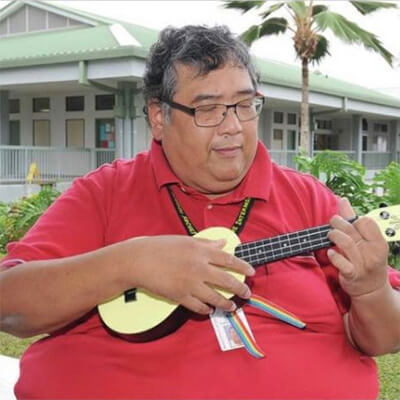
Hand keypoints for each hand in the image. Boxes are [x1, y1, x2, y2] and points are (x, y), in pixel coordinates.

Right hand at [127, 235, 254, 314]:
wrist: (139, 260)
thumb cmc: (160, 247)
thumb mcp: (185, 240)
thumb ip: (206, 243)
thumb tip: (222, 243)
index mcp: (200, 251)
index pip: (228, 259)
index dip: (242, 266)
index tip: (251, 271)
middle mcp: (198, 267)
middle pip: (226, 280)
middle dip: (240, 288)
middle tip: (247, 292)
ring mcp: (190, 283)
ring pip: (215, 297)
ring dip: (226, 303)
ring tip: (232, 306)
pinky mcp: (180, 296)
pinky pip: (198, 306)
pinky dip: (206, 309)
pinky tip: (209, 309)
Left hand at [327, 198, 388, 297]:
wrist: (371, 289)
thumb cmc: (366, 259)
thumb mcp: (365, 240)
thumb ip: (352, 219)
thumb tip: (342, 200)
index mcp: (378, 242)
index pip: (366, 221)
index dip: (354, 218)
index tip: (349, 222)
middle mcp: (372, 252)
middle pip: (352, 229)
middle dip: (338, 223)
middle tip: (333, 223)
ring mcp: (362, 264)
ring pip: (346, 243)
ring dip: (334, 235)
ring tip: (330, 235)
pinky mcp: (351, 274)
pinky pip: (341, 263)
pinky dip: (334, 255)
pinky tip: (331, 252)